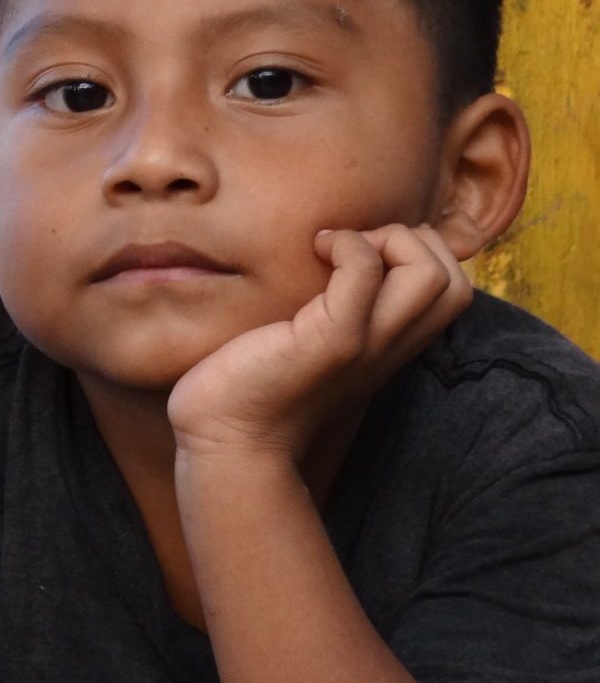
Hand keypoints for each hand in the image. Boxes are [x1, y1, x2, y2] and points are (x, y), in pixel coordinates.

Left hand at [167, 219, 475, 462]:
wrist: (226, 441)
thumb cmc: (251, 388)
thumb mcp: (307, 346)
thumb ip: (331, 314)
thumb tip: (324, 263)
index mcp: (388, 349)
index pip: (452, 294)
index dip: (420, 257)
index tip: (358, 255)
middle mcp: (389, 349)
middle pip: (456, 284)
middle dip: (416, 243)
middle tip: (353, 249)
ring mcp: (366, 345)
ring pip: (433, 276)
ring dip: (392, 241)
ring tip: (337, 249)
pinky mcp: (332, 341)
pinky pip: (365, 273)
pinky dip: (348, 246)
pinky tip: (314, 250)